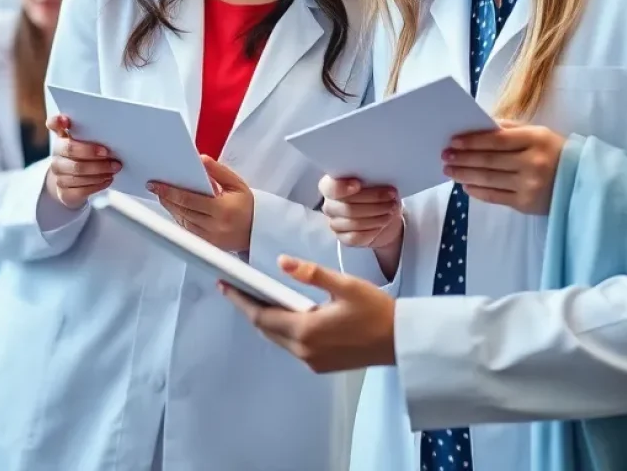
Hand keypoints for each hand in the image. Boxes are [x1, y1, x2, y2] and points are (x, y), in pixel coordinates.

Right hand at [44, 114, 121, 209]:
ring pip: (78, 172)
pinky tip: (108, 180)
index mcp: (61, 139)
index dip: (57, 121)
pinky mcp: (64, 193)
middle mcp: (56, 156)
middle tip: (111, 155)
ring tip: (114, 169)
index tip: (66, 121)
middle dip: (92, 152)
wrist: (71, 186)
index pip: (53, 124)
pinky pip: (81, 189)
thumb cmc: (83, 159)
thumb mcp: (85, 145)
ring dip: (99, 170)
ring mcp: (58, 175)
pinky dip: (97, 184)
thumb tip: (109, 128)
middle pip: (71, 150)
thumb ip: (90, 133)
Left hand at [148, 156, 254, 251]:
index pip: (189, 199)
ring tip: (162, 195)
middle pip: (182, 210)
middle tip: (154, 187)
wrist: (259, 231)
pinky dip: (179, 217)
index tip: (156, 184)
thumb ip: (218, 171)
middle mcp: (215, 226)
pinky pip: (187, 230)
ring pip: (182, 221)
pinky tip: (174, 207)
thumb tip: (200, 160)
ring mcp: (210, 238)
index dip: (170, 191)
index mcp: (223, 209)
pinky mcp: (207, 245)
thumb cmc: (248, 205)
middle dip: (166, 198)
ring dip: (170, 207)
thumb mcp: (236, 183)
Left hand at [220, 256, 396, 373]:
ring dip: (265, 318)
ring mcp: (313, 361)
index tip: (225, 285)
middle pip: (265, 328)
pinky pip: (291, 345)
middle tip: (236, 286)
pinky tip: (283, 312)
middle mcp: (305, 350)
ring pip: (277, 338)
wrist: (401, 342)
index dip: (240, 300)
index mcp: (306, 331)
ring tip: (255, 295)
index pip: (261, 315)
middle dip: (249, 307)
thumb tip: (282, 262)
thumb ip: (310, 273)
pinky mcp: (322, 364)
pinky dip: (281, 328)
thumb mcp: (344, 285)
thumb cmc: (376, 311)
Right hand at [320, 176, 402, 278]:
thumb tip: (377, 176)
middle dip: (373, 202)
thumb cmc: (376, 193)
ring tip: (391, 209)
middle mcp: (329, 204)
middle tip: (391, 198)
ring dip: (377, 216)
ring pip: (354, 223)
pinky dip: (373, 230)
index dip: (342, 187)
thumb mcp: (374, 181)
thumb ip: (369, 178)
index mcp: (330, 186)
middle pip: (347, 207)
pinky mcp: (343, 238)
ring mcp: (335, 222)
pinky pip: (356, 237)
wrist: (384, 214)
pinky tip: (383, 223)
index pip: (330, 188)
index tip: (358, 184)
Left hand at [445, 121, 565, 214]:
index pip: (495, 140)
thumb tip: (476, 127)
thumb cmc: (554, 152)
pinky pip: (495, 197)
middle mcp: (532, 163)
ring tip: (449, 170)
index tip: (452, 140)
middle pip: (488, 160)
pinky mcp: (526, 204)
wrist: (584, 182)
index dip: (471, 141)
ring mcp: (529, 186)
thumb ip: (508, 129)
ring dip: (464, 175)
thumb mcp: (537, 133)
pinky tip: (465, 186)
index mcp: (535, 140)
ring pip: (488, 179)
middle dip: (462, 158)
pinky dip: (477, 191)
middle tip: (445, 156)